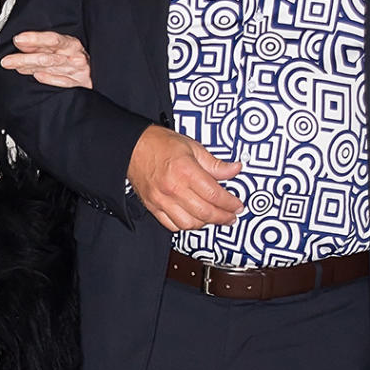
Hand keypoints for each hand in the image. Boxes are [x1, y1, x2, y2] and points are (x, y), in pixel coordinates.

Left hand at [0, 31, 91, 87]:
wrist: (98, 70)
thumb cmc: (76, 56)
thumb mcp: (62, 45)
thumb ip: (42, 45)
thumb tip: (20, 42)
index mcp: (70, 43)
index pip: (51, 40)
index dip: (34, 39)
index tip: (18, 40)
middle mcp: (74, 56)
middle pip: (47, 56)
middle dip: (25, 58)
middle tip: (7, 60)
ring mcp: (77, 71)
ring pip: (51, 68)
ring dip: (31, 68)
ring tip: (16, 67)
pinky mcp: (80, 83)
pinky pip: (63, 82)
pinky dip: (50, 79)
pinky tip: (37, 76)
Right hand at [128, 125, 242, 231]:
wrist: (132, 147)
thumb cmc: (160, 144)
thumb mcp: (192, 147)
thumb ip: (214, 163)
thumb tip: (234, 169)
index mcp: (186, 171)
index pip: (214, 194)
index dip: (230, 203)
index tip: (237, 205)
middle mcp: (173, 188)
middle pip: (205, 212)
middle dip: (223, 217)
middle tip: (231, 216)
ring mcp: (162, 200)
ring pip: (189, 223)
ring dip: (205, 223)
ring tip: (213, 218)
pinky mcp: (153, 206)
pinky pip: (172, 225)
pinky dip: (186, 226)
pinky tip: (193, 219)